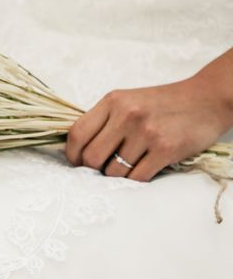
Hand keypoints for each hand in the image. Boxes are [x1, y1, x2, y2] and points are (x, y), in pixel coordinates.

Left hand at [64, 76, 232, 180]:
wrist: (206, 99)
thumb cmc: (162, 103)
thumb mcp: (127, 100)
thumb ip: (104, 120)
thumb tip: (78, 148)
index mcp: (112, 101)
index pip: (77, 133)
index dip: (72, 154)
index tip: (76, 162)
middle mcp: (126, 115)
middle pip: (92, 157)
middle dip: (93, 169)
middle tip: (102, 169)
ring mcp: (146, 132)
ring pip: (114, 171)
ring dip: (117, 175)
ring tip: (128, 165)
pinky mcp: (165, 149)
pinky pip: (137, 177)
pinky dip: (135, 179)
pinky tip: (142, 169)